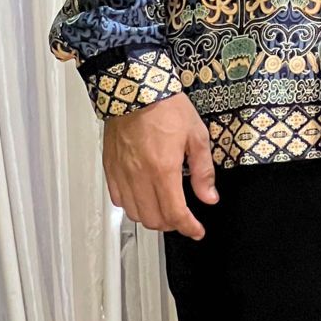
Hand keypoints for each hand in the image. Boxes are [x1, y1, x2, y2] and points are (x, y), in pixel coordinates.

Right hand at [102, 91, 217, 240]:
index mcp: (163, 169)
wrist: (136, 90)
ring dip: (152, 217)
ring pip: (135, 214)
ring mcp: (123, 175)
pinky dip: (132, 205)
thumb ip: (203, 170)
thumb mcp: (196, 135)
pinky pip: (119, 200)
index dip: (188, 228)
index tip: (196, 231)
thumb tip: (209, 196)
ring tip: (164, 207)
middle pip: (154, 219)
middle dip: (172, 224)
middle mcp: (140, 177)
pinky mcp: (111, 169)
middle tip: (183, 217)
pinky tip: (143, 196)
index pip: (175, 213)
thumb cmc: (166, 107)